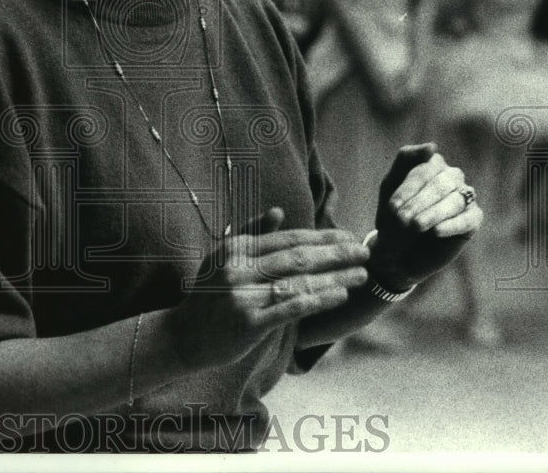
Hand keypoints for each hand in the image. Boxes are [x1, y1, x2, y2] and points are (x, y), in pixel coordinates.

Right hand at [166, 208, 368, 370]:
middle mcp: (239, 269)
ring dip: (334, 277)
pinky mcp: (249, 323)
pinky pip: (291, 308)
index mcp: (236, 248)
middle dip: (335, 253)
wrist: (184, 335)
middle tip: (363, 251)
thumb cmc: (209, 295)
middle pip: (297, 257)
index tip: (347, 236)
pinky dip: (318, 300)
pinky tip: (340, 296)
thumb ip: (251, 234)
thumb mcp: (222, 258)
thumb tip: (279, 211)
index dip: (321, 236)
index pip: (287, 238)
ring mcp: (243, 296)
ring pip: (298, 282)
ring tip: (360, 274)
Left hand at [368, 143, 483, 291]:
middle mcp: (451, 176)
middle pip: (440, 183)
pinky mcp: (473, 219)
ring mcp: (464, 197)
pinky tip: (435, 232)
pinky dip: (451, 225)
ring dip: (432, 213)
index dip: (407, 189)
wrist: (398, 253)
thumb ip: (406, 160)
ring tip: (415, 227)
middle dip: (418, 202)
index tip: (392, 207)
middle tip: (402, 220)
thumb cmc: (393, 216)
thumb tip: (433, 146)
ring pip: (454, 200)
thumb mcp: (390, 187)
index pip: (424, 170)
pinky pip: (468, 218)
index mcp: (431, 164)